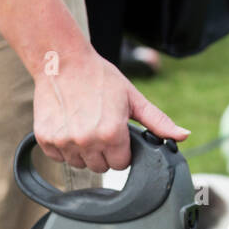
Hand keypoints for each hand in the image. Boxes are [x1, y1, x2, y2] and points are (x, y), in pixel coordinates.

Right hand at [32, 41, 189, 172]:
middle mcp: (88, 140)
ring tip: (82, 124)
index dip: (121, 150)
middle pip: (100, 168)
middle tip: (98, 126)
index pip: (121, 164)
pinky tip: (67, 125)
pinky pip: (57, 157)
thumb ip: (158, 121)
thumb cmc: (99, 77)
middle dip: (102, 152)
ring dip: (82, 151)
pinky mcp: (45, 138)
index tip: (116, 133)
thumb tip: (183, 135)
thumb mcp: (133, 98)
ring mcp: (65, 141)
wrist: (61, 60)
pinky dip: (62, 146)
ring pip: (79, 164)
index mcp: (112, 134)